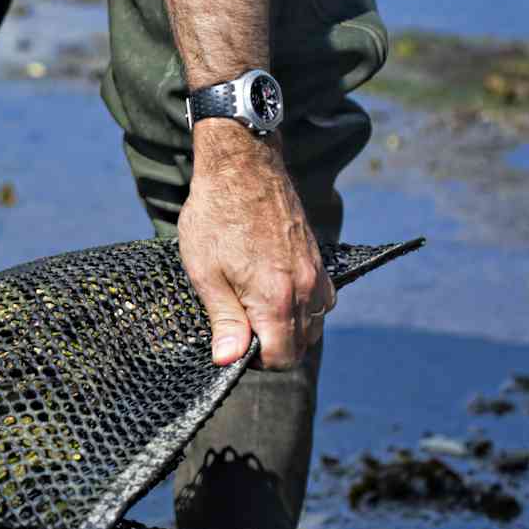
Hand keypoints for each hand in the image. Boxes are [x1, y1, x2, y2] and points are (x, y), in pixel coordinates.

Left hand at [178, 124, 334, 369]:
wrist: (243, 167)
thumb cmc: (217, 217)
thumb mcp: (206, 273)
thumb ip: (224, 320)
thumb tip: (228, 361)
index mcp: (277, 298)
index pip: (282, 358)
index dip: (255, 361)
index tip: (233, 345)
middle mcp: (306, 289)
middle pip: (301, 345)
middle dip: (272, 347)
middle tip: (238, 327)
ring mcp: (317, 273)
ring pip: (314, 323)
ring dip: (288, 328)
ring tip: (253, 309)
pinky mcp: (319, 259)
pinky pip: (322, 299)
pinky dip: (303, 307)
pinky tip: (275, 293)